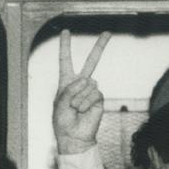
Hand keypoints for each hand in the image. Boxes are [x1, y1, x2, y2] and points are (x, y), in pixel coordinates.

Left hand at [53, 30, 109, 154]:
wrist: (74, 136)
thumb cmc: (63, 120)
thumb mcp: (60, 102)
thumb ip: (71, 88)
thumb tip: (89, 80)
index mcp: (66, 81)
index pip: (65, 60)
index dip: (65, 46)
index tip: (66, 31)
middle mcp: (81, 83)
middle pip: (91, 61)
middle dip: (100, 46)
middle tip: (108, 33)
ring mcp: (91, 90)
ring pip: (87, 84)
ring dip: (78, 98)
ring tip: (75, 109)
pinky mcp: (99, 98)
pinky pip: (93, 93)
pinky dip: (85, 102)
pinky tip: (82, 111)